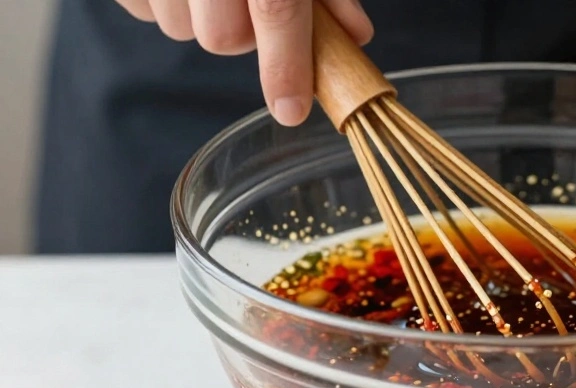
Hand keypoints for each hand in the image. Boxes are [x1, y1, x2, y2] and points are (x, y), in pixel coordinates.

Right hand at [115, 0, 373, 126]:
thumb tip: (353, 33)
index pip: (275, 11)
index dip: (286, 66)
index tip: (292, 110)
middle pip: (222, 38)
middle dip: (244, 34)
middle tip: (253, 3)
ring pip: (181, 29)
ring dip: (203, 17)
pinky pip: (144, 11)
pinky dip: (165, 2)